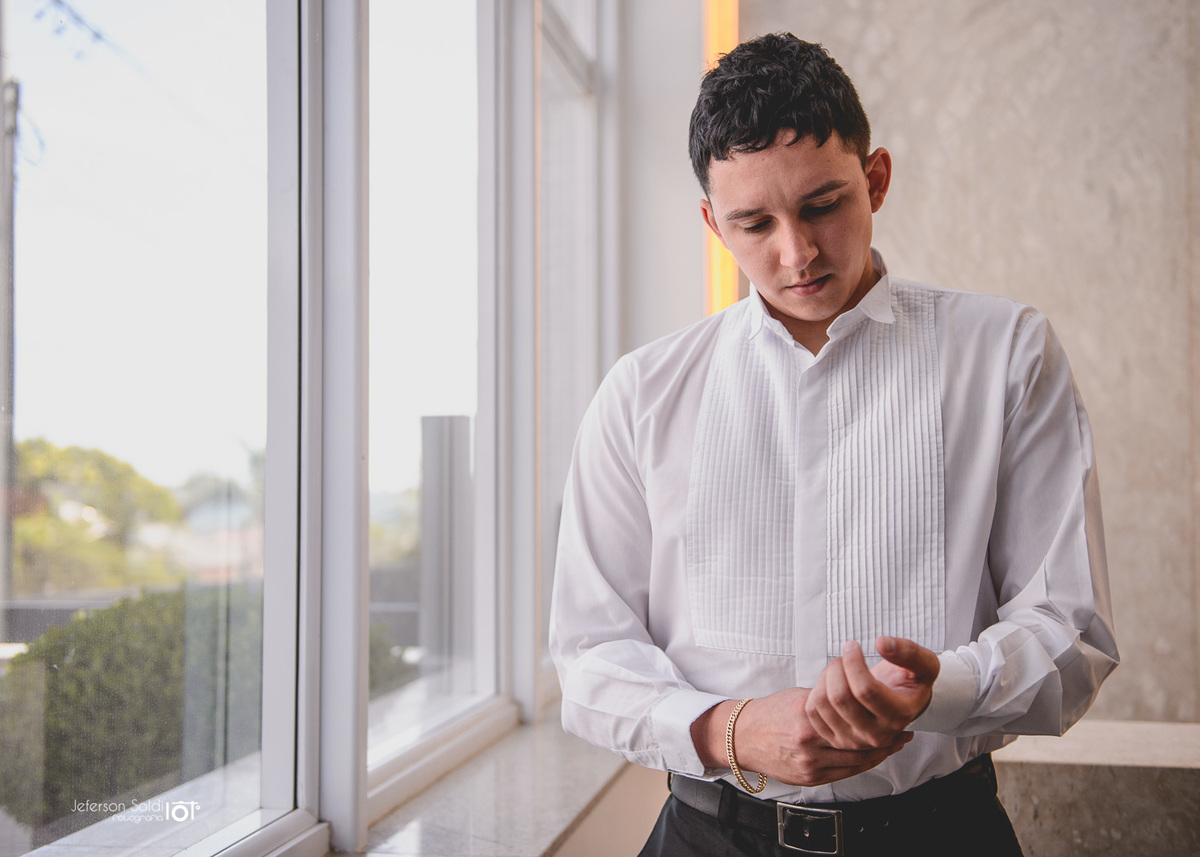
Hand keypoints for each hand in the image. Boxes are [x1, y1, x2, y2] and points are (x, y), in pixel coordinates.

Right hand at [691, 688, 911, 786]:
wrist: (742, 736)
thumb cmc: (771, 713)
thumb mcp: (800, 698)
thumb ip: (827, 702)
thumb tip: (855, 697)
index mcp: (808, 717)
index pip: (852, 720)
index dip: (877, 721)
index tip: (894, 717)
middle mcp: (810, 743)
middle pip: (858, 745)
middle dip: (884, 741)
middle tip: (903, 735)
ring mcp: (809, 764)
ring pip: (854, 763)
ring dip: (877, 755)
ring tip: (893, 746)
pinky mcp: (807, 778)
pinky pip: (842, 774)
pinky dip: (860, 766)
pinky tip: (871, 759)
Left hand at [804, 636, 939, 750]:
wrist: (900, 704)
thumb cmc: (910, 682)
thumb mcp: (925, 665)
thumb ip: (910, 652)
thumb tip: (882, 643)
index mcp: (899, 716)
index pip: (865, 690)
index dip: (853, 662)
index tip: (853, 646)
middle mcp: (876, 734)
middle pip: (841, 698)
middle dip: (837, 667)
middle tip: (844, 657)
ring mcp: (853, 740)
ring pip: (823, 703)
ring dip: (825, 677)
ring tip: (838, 669)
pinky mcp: (834, 739)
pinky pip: (812, 711)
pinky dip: (815, 690)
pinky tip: (830, 684)